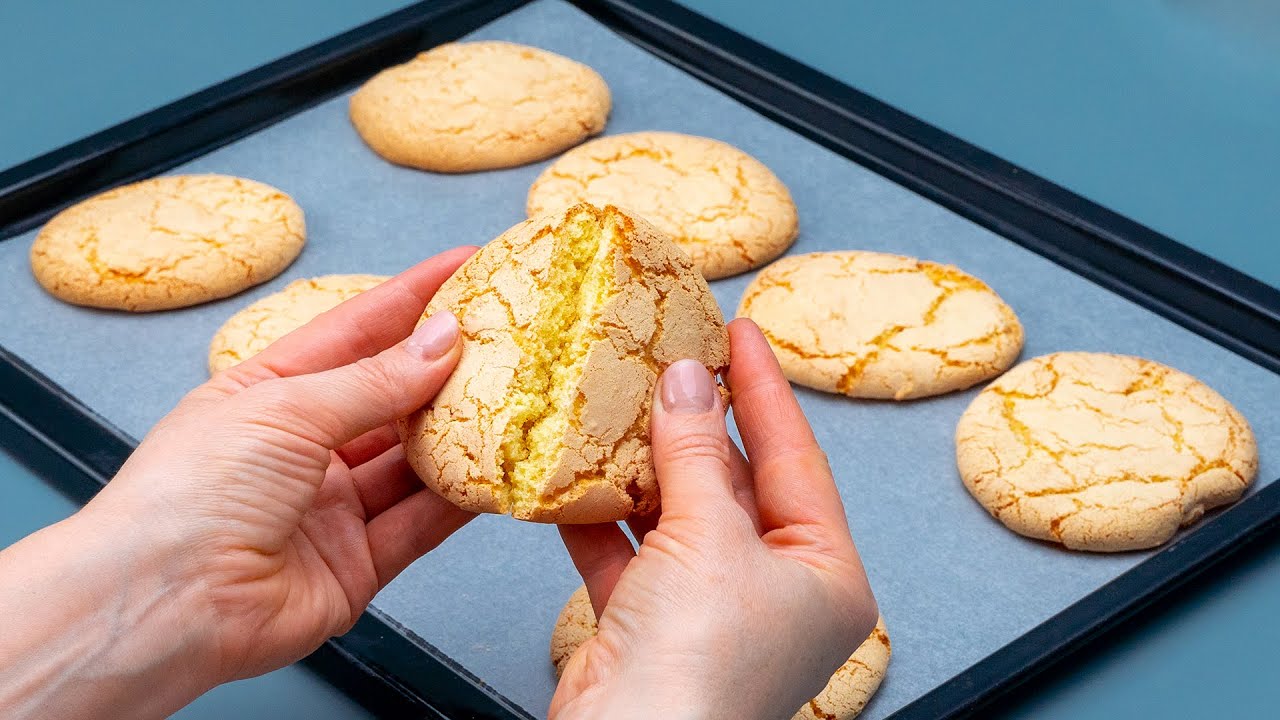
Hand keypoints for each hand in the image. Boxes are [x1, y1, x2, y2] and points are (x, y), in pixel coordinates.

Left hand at [0, 247, 476, 719]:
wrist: (166, 605)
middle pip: (390, 398)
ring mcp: (329, 509)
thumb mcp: (285, 409)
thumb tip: (443, 339)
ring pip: (411, 463)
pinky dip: (457, 501)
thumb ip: (374, 380)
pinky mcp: (356, 565)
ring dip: (459, 436)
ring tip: (515, 401)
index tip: (466, 268)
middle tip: (509, 339)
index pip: (353, 333)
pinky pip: (418, 524)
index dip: (409, 299)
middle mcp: (300, 449)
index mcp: (266, 394)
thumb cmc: (194, 491)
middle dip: (446, 369)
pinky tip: (495, 473)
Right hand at [553, 319, 877, 719]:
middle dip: (696, 423)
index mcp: (824, 574)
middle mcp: (775, 591)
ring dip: (643, 464)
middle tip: (670, 356)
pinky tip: (575, 474)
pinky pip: (628, 552)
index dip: (766, 389)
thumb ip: (695, 452)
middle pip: (734, 482)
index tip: (741, 332)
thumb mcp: (707, 538)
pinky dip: (600, 516)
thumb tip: (688, 379)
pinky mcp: (651, 624)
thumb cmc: (699, 667)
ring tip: (619, 400)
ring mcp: (711, 609)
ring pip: (677, 514)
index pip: (797, 459)